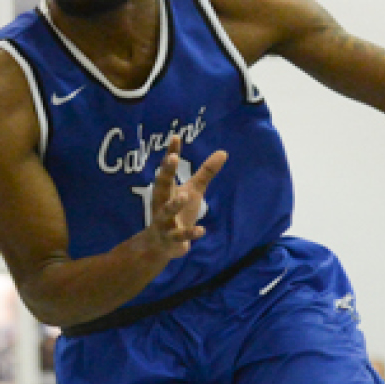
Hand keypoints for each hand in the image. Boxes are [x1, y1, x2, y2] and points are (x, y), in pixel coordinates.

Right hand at [142, 140, 227, 260]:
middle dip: (166, 173)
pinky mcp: (171, 240)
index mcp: (165, 191)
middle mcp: (161, 204)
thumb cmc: (177, 213)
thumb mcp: (192, 191)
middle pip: (161, 187)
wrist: (160, 246)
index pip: (167, 169)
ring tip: (183, 195)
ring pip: (166, 213)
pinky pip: (179, 237)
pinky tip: (201, 230)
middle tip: (172, 158)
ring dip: (173, 205)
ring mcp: (164, 222)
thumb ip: (205, 173)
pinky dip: (189, 233)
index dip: (171, 154)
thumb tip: (224, 152)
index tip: (175, 137)